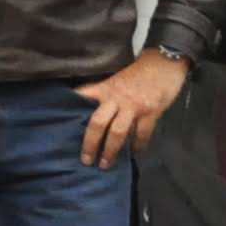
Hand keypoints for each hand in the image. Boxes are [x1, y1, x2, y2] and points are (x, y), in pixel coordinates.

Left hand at [73, 50, 190, 166]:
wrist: (164, 61)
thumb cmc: (140, 72)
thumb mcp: (118, 80)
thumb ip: (107, 95)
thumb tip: (97, 114)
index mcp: (106, 88)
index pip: (83, 96)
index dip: (71, 107)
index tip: (61, 122)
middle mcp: (117, 98)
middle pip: (98, 123)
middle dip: (91, 143)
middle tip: (86, 160)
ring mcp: (134, 106)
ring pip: (118, 132)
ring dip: (111, 151)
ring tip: (106, 164)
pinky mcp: (151, 111)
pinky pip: (142, 134)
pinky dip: (138, 146)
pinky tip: (134, 153)